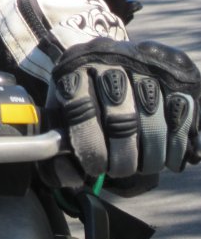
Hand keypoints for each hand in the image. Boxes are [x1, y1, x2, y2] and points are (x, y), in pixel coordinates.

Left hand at [43, 37, 200, 188]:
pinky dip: (175, 147)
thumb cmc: (85, 99)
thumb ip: (57, 153)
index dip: (90, 148)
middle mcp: (108, 60)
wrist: (111, 62)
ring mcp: (143, 64)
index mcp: (74, 68)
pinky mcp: (173, 73)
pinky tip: (168, 158)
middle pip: (121, 121)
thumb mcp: (62, 117)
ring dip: (150, 156)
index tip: (95, 167)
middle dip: (122, 158)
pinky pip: (180, 117)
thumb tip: (72, 178)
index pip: (80, 111)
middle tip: (119, 170)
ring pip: (152, 122)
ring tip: (142, 165)